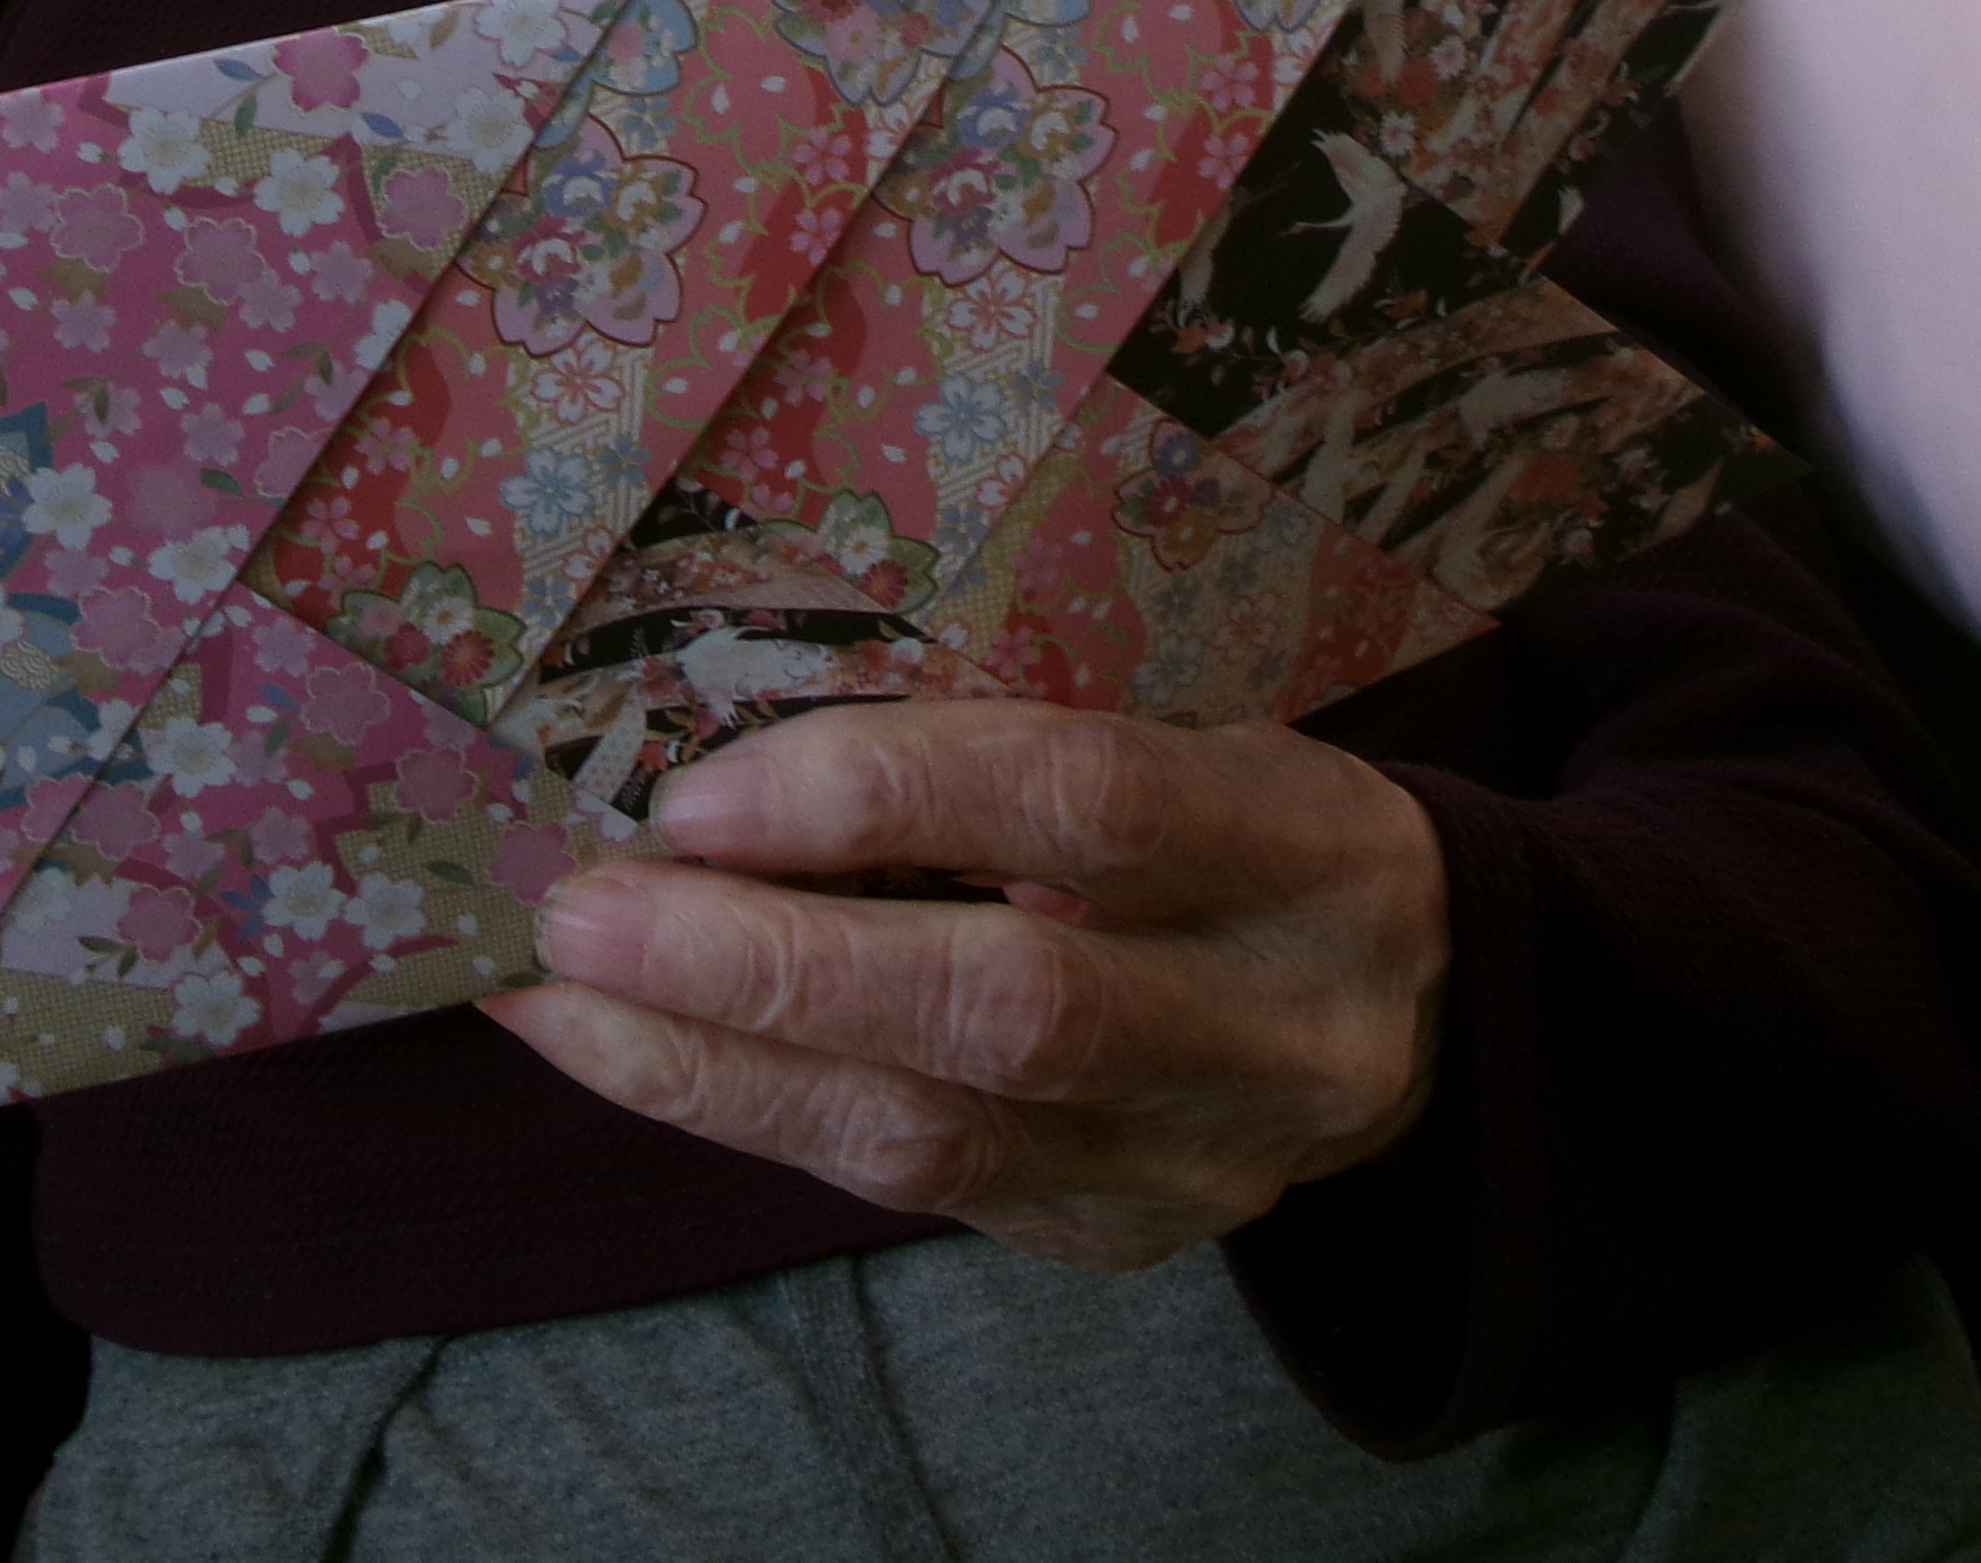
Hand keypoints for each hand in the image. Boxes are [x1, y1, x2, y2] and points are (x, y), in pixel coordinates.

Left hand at [483, 700, 1449, 1272]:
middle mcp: (1270, 1027)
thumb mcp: (1188, 737)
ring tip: (557, 1002)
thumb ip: (1009, 752)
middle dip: (764, 966)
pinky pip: (914, 1192)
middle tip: (581, 916)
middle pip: (1003, 1008)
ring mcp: (1199, 1162)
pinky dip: (757, 1118)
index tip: (702, 794)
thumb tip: (735, 744)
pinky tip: (645, 1058)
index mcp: (1303, 849)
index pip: (1087, 809)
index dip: (886, 795)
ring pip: (934, 1138)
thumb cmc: (1244, 827)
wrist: (1423, 1012)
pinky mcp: (1122, 1243)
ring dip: (717, 1067)